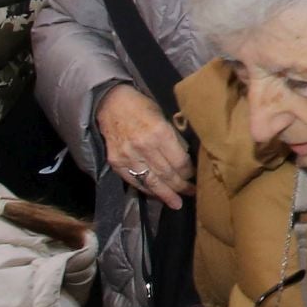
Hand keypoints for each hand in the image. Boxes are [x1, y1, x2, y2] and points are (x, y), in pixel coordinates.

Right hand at [97, 84, 193, 210]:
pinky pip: (134, 181)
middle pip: (167, 174)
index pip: (179, 161)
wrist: (110, 103)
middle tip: (192, 193)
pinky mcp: (116, 162)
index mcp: (160, 133)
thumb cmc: (141, 106)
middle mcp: (144, 147)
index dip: (189, 172)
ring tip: (176, 203)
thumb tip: (187, 156)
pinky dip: (146, 190)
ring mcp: (128, 157)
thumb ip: (173, 136)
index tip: (196, 176)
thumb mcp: (163, 115)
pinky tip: (156, 195)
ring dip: (165, 194)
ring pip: (151, 182)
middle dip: (181, 186)